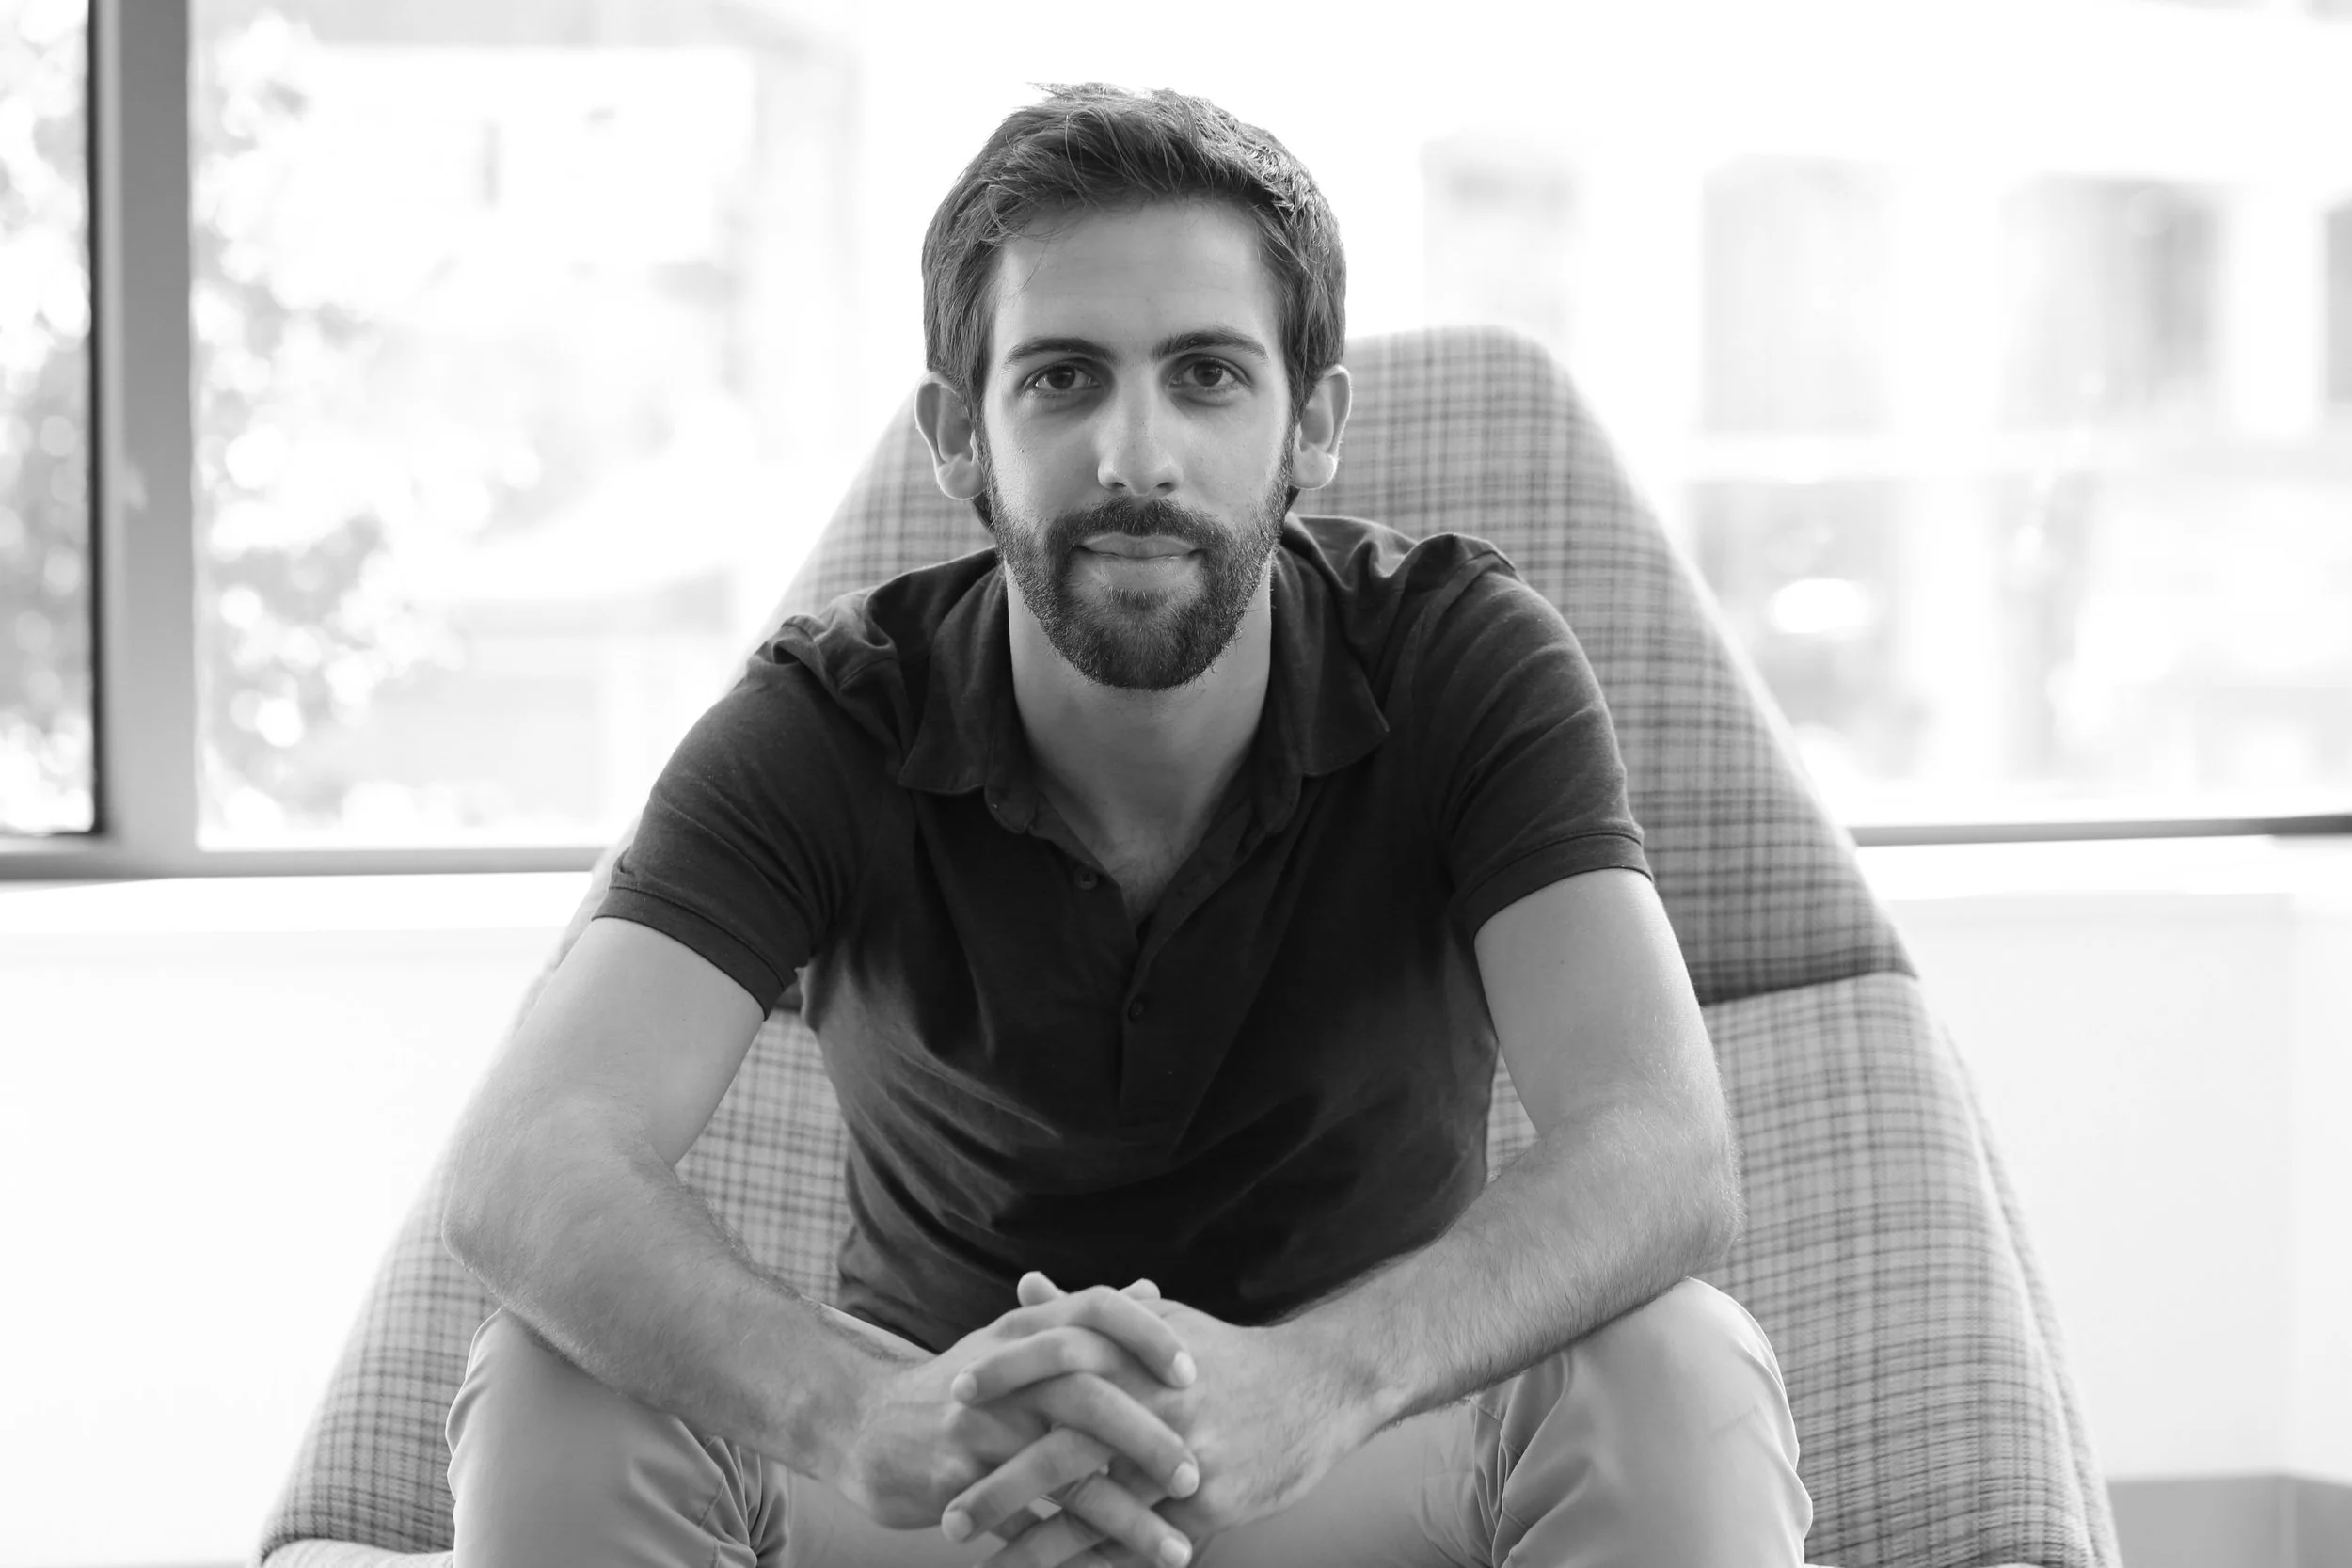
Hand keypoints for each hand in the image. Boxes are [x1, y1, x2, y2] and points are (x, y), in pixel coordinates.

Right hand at [827, 1281, 1200, 1557]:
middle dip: (1148, 1440)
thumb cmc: (962, 1386)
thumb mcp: (1016, 1341)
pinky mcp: (958, 1479)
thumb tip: (1152, 1289)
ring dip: (1125, 1517)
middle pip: (1088, 1395)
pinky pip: (1027, 1524)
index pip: (1096, 1309)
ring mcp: (977, 1425)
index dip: (1148, 1335)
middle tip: (1196, 1475)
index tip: (1196, 1374)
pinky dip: (1073, 1554)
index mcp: (1025, 1330)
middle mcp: (1004, 1370)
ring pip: (1064, 1473)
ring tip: (1176, 1549)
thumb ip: (1083, 1319)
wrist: (863, 1423)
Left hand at [949, 1275, 1375, 1567]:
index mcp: (1139, 1351)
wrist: (1317, 1390)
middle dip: (999, 1483)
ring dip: (1034, 1544)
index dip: (1004, 1373)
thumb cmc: (1224, 1356)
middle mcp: (1155, 1403)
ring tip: (983, 1564)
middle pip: (1062, 1446)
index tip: (951, 1394)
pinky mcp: (1206, 1504)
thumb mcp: (1156, 1322)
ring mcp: (1180, 1458)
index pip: (1057, 1354)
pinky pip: (1137, 1542)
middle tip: (947, 1512)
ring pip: (1095, 1509)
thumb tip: (1024, 1288)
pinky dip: (1091, 1563)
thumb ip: (1087, 1310)